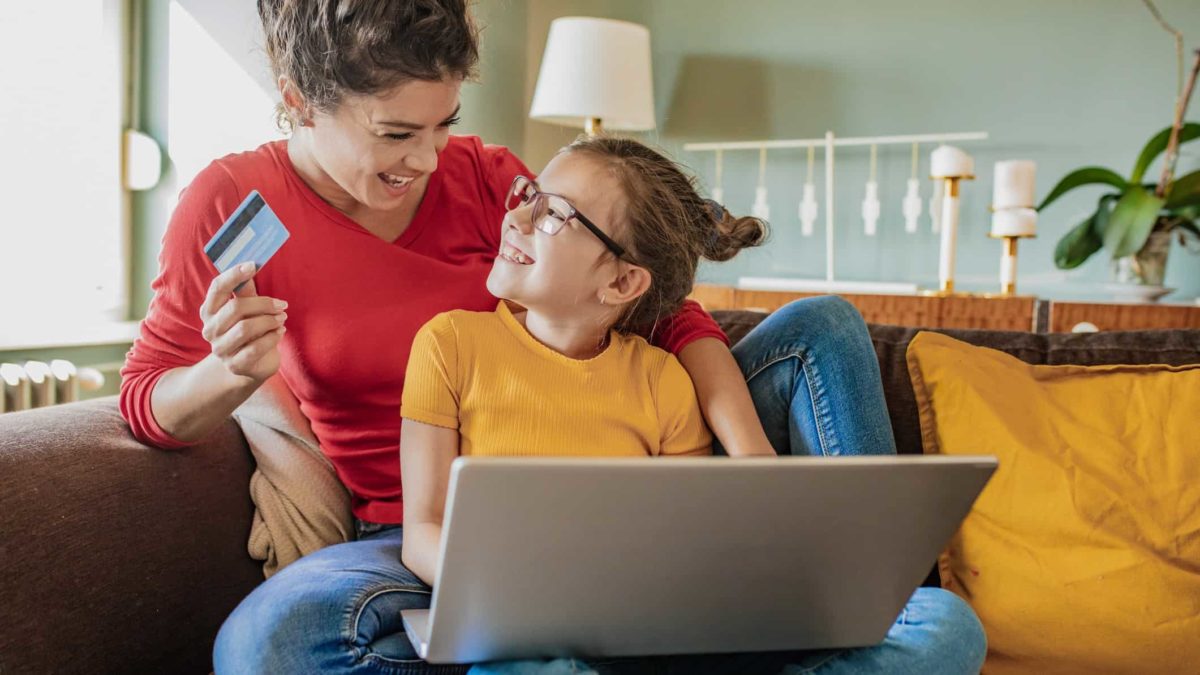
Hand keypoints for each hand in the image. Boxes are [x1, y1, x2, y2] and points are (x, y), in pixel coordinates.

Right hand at [200, 262, 287, 383]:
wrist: (250, 365)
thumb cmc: (250, 330)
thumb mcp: (248, 309)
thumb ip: (246, 291)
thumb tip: (251, 265)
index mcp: (209, 311)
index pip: (217, 288)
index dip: (234, 275)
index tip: (253, 265)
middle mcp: (210, 330)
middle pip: (235, 308)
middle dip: (263, 304)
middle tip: (282, 304)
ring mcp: (220, 349)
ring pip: (246, 328)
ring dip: (269, 320)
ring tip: (282, 318)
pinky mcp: (235, 365)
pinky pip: (256, 348)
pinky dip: (272, 337)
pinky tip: (280, 332)